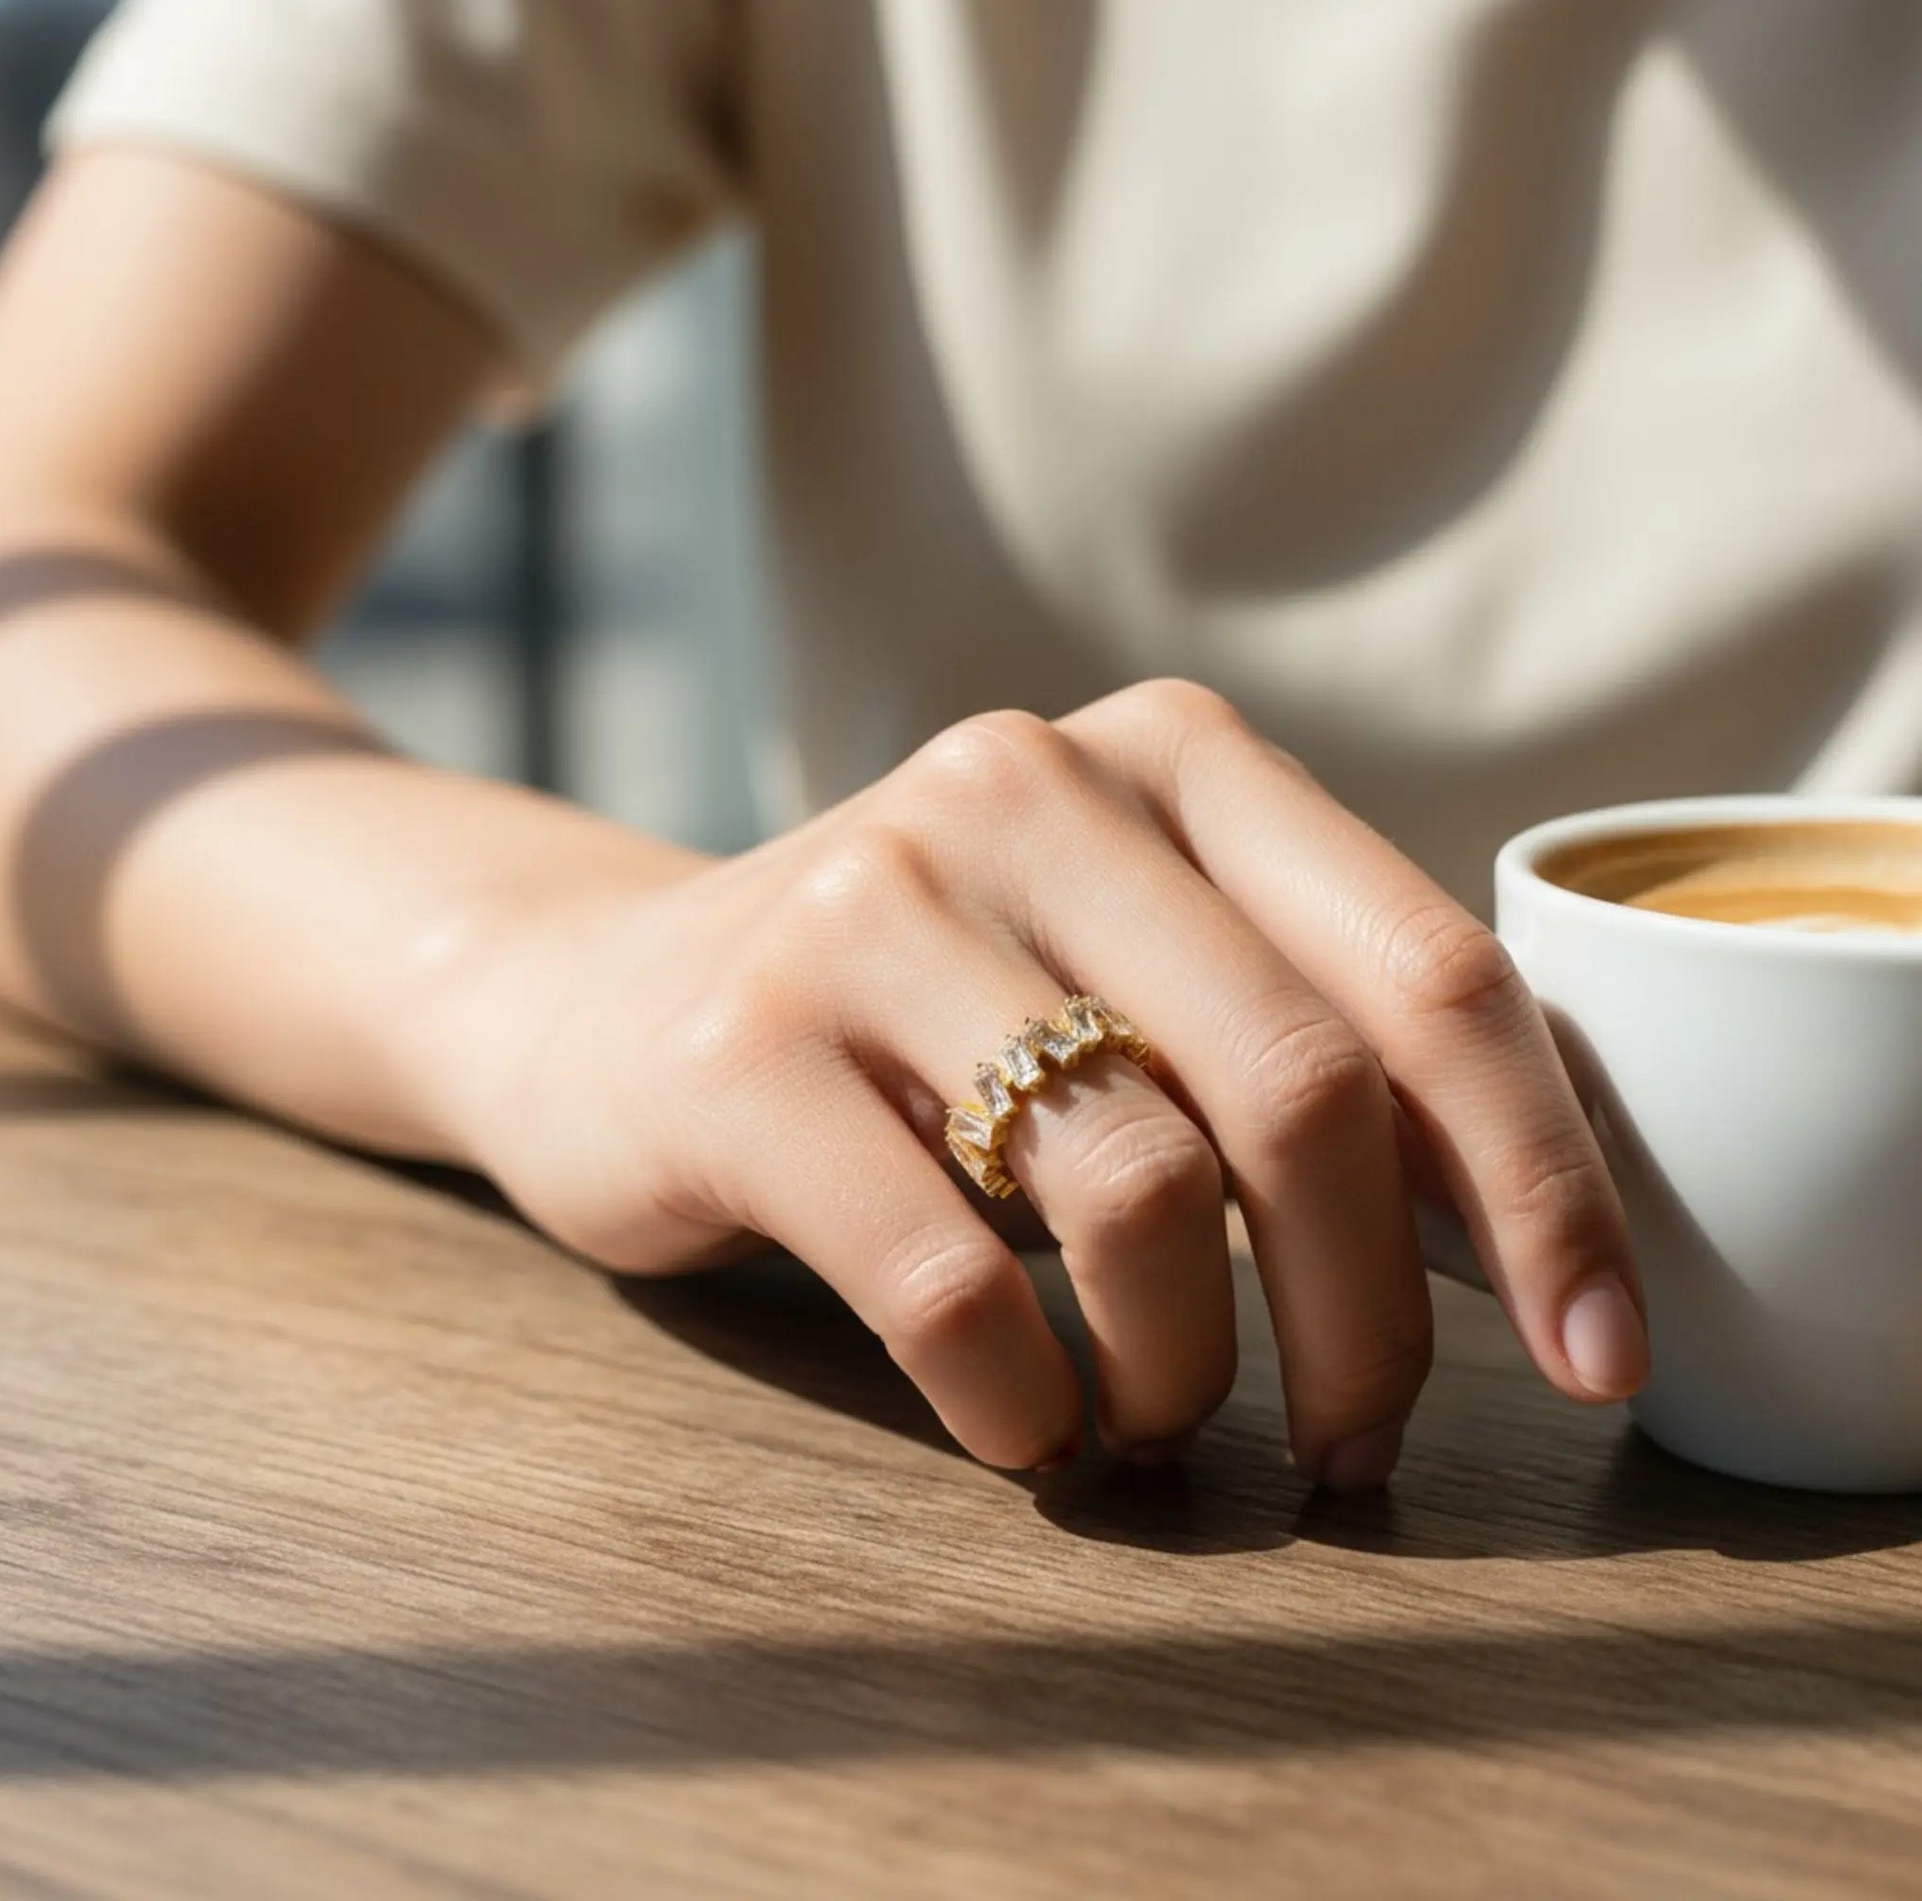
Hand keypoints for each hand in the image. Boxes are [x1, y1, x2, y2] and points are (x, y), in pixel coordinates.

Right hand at [426, 681, 1646, 1486]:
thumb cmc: (925, 1017)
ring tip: (1162, 1425)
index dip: (1546, 1183)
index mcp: (1169, 757)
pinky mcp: (740, 1052)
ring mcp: (870, 905)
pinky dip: (1024, 1404)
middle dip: (1370, 1321)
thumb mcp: (1127, 972)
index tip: (1602, 1360)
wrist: (604, 999)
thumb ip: (1307, 1042)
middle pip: (1305, 1091)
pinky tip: (1027, 1429)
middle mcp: (1025, 787)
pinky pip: (951, 1282)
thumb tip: (1525, 1234)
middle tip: (1354, 1448)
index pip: (1431, 971)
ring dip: (1189, 1373)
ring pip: (1137, 1192)